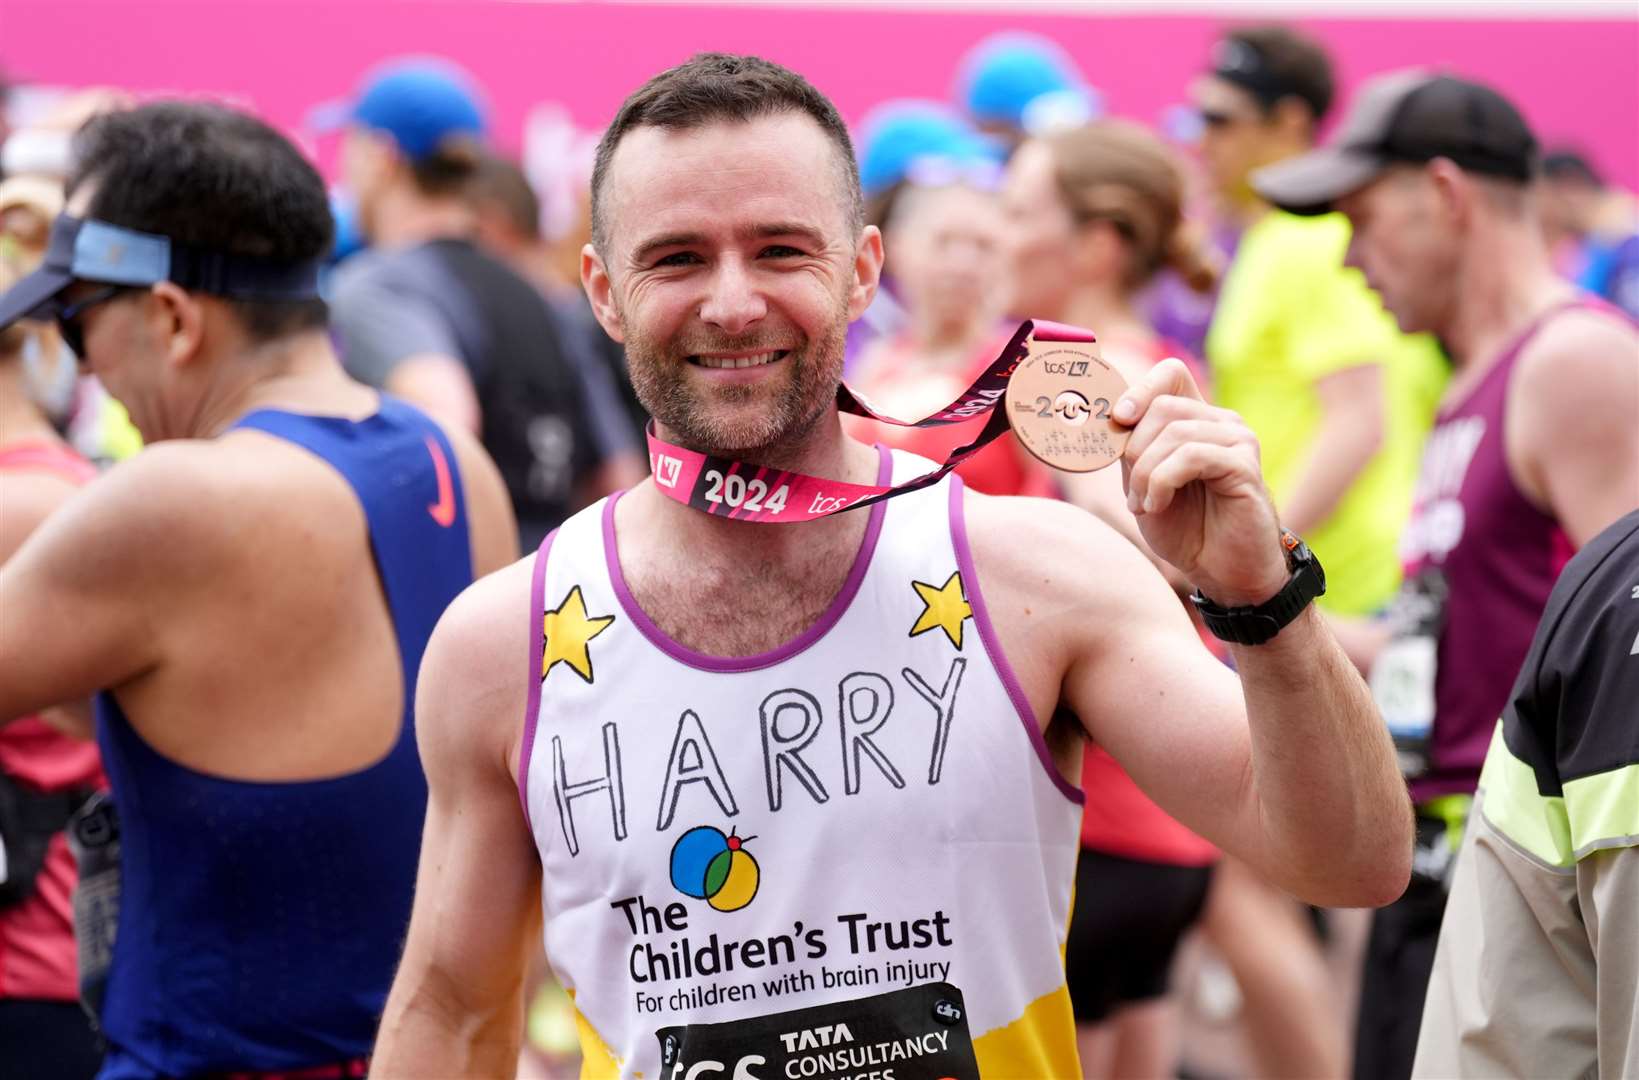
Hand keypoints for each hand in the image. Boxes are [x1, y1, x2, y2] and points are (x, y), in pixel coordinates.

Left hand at [1113, 359, 1287, 606]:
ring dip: (1145, 473)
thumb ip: (1130, 448)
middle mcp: (1222, 422)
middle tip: (1133, 491)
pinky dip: (1162, 482)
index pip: (1170, 374)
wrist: (1223, 571)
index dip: (1139, 390)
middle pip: (1162, 407)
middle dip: (1133, 449)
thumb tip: (1104, 418)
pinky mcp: (1244, 465)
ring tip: (1145, 504)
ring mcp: (1238, 440)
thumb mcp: (1144, 482)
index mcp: (1199, 419)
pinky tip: (1158, 505)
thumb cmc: (1186, 528)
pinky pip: (1190, 456)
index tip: (1117, 420)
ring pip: (1173, 432)